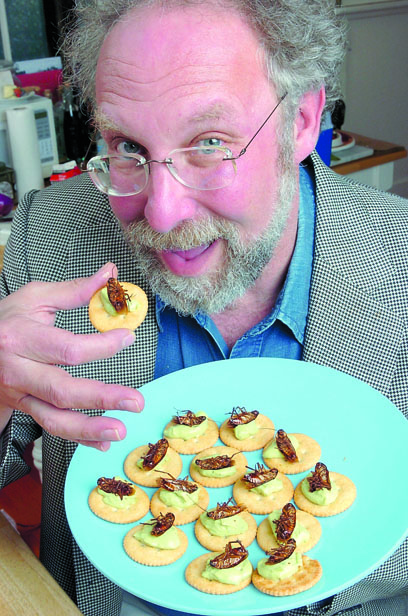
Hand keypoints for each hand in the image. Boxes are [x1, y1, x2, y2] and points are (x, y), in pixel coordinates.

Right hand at [0, 263, 143, 449]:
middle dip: (101, 398)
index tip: (128, 338)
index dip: (101, 346)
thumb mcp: (35, 298)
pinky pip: (50, 427)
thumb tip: (109, 274)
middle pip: (61, 390)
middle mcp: (18, 371)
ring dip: (89, 429)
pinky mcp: (23, 408)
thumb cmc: (7, 320)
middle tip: (136, 402)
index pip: (66, 348)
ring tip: (120, 431)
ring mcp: (19, 394)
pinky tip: (102, 442)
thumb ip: (75, 290)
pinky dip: (78, 438)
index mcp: (21, 338)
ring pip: (53, 419)